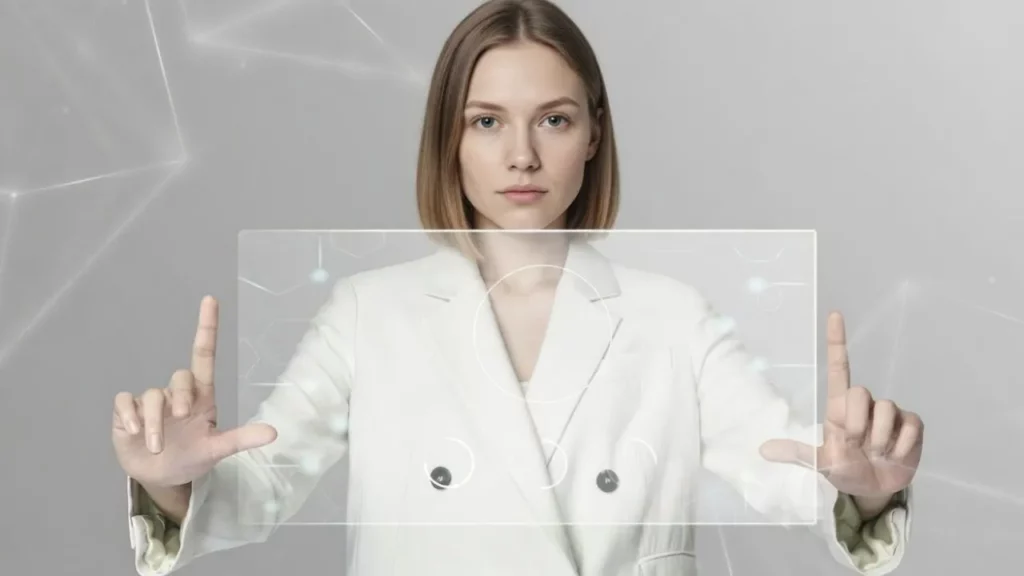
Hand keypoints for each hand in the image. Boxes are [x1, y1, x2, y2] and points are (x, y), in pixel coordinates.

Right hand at [111, 296, 276, 488]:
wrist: (162, 477)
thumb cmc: (192, 456)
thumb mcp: (216, 450)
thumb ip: (241, 439)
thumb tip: (274, 433)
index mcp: (201, 396)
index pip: (204, 355)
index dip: (207, 327)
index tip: (211, 300)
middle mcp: (176, 394)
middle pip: (179, 377)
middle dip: (179, 396)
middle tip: (180, 419)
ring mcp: (151, 403)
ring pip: (151, 395)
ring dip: (154, 422)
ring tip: (157, 447)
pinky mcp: (128, 413)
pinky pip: (125, 402)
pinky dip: (129, 415)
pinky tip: (134, 430)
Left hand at [759, 311, 923, 500]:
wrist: (875, 489)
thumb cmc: (846, 469)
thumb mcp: (821, 464)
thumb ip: (797, 454)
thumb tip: (762, 450)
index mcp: (839, 408)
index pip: (838, 367)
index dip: (837, 342)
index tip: (834, 315)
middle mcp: (864, 404)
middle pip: (860, 392)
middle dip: (857, 424)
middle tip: (857, 445)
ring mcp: (890, 413)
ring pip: (886, 409)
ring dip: (879, 440)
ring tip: (877, 453)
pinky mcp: (912, 424)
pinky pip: (908, 427)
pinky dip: (900, 447)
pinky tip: (895, 455)